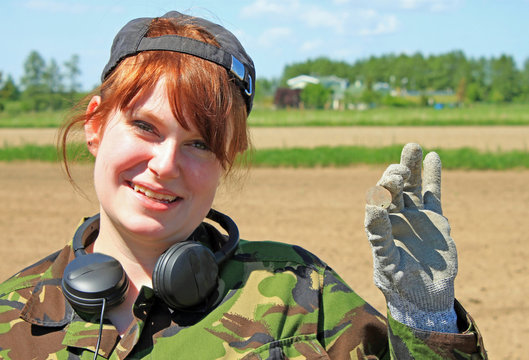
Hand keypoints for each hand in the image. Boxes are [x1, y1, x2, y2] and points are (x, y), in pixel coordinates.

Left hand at [364, 143, 457, 331]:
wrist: (424, 296)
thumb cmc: (399, 283)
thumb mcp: (387, 262)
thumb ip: (379, 236)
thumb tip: (373, 207)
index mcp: (378, 227)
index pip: (376, 203)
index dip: (379, 195)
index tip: (383, 192)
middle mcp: (394, 218)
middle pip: (392, 189)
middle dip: (394, 177)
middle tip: (399, 172)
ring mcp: (414, 216)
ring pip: (410, 186)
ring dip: (411, 167)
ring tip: (412, 147)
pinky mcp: (433, 218)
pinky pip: (431, 192)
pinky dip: (432, 176)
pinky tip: (432, 156)